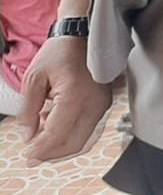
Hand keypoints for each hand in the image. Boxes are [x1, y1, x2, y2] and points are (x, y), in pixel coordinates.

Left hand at [21, 37, 113, 164]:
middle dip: (51, 154)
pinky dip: (72, 136)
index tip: (26, 157)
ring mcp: (103, 105)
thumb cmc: (59, 53)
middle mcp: (94, 104)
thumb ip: (29, 111)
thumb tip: (28, 136)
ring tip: (41, 143)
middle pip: (74, 143)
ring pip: (84, 140)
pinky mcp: (104, 104)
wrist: (83, 36)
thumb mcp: (34, 79)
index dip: (40, 149)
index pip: (57, 134)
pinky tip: (55, 129)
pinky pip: (89, 129)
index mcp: (75, 96)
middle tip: (32, 157)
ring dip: (62, 147)